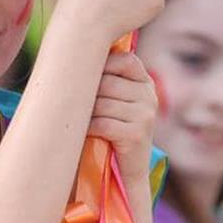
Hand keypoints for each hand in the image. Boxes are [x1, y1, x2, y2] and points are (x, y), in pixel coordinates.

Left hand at [87, 50, 157, 183]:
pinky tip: (87, 133)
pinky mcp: (137, 135)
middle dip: (87, 93)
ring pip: (102, 104)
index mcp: (145, 83)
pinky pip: (103, 123)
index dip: (103, 65)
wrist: (127, 169)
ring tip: (80, 120)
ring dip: (86, 113)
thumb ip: (106, 78)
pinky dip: (90, 128)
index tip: (86, 76)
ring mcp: (145, 115)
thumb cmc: (112, 129)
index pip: (125, 60)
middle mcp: (149, 96)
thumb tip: (73, 53)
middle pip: (108, 83)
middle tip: (76, 104)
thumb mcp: (115, 100)